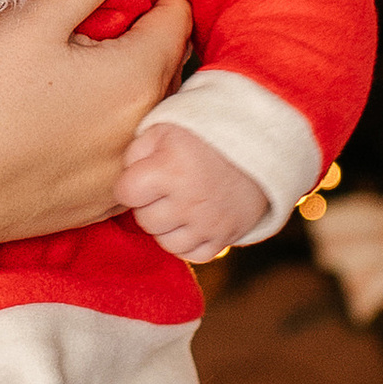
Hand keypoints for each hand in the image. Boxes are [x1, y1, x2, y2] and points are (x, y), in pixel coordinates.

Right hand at [0, 0, 193, 312]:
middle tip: (81, 32)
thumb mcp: (31, 17)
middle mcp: (151, 130)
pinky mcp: (103, 203)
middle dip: (139, 39)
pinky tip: (64, 127)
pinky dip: (110, 133)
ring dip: (128, 88)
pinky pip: (127, 151)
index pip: (177, 14)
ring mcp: (130, 172)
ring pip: (151, 110)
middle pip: (170, 63)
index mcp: (142, 77)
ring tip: (73, 78)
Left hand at [115, 122, 266, 264]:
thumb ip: (136, 152)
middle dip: (149, 205)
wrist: (257, 143)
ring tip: (178, 205)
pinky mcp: (226, 236)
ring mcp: (209, 222)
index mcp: (172, 169)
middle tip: (164, 188)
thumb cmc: (203, 134)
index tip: (142, 176)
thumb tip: (125, 182)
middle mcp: (190, 200)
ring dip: (167, 226)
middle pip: (145, 220)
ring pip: (166, 243)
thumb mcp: (164, 128)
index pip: (125, 193)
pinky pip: (193, 255)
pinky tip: (191, 222)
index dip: (129, 185)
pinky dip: (188, 243)